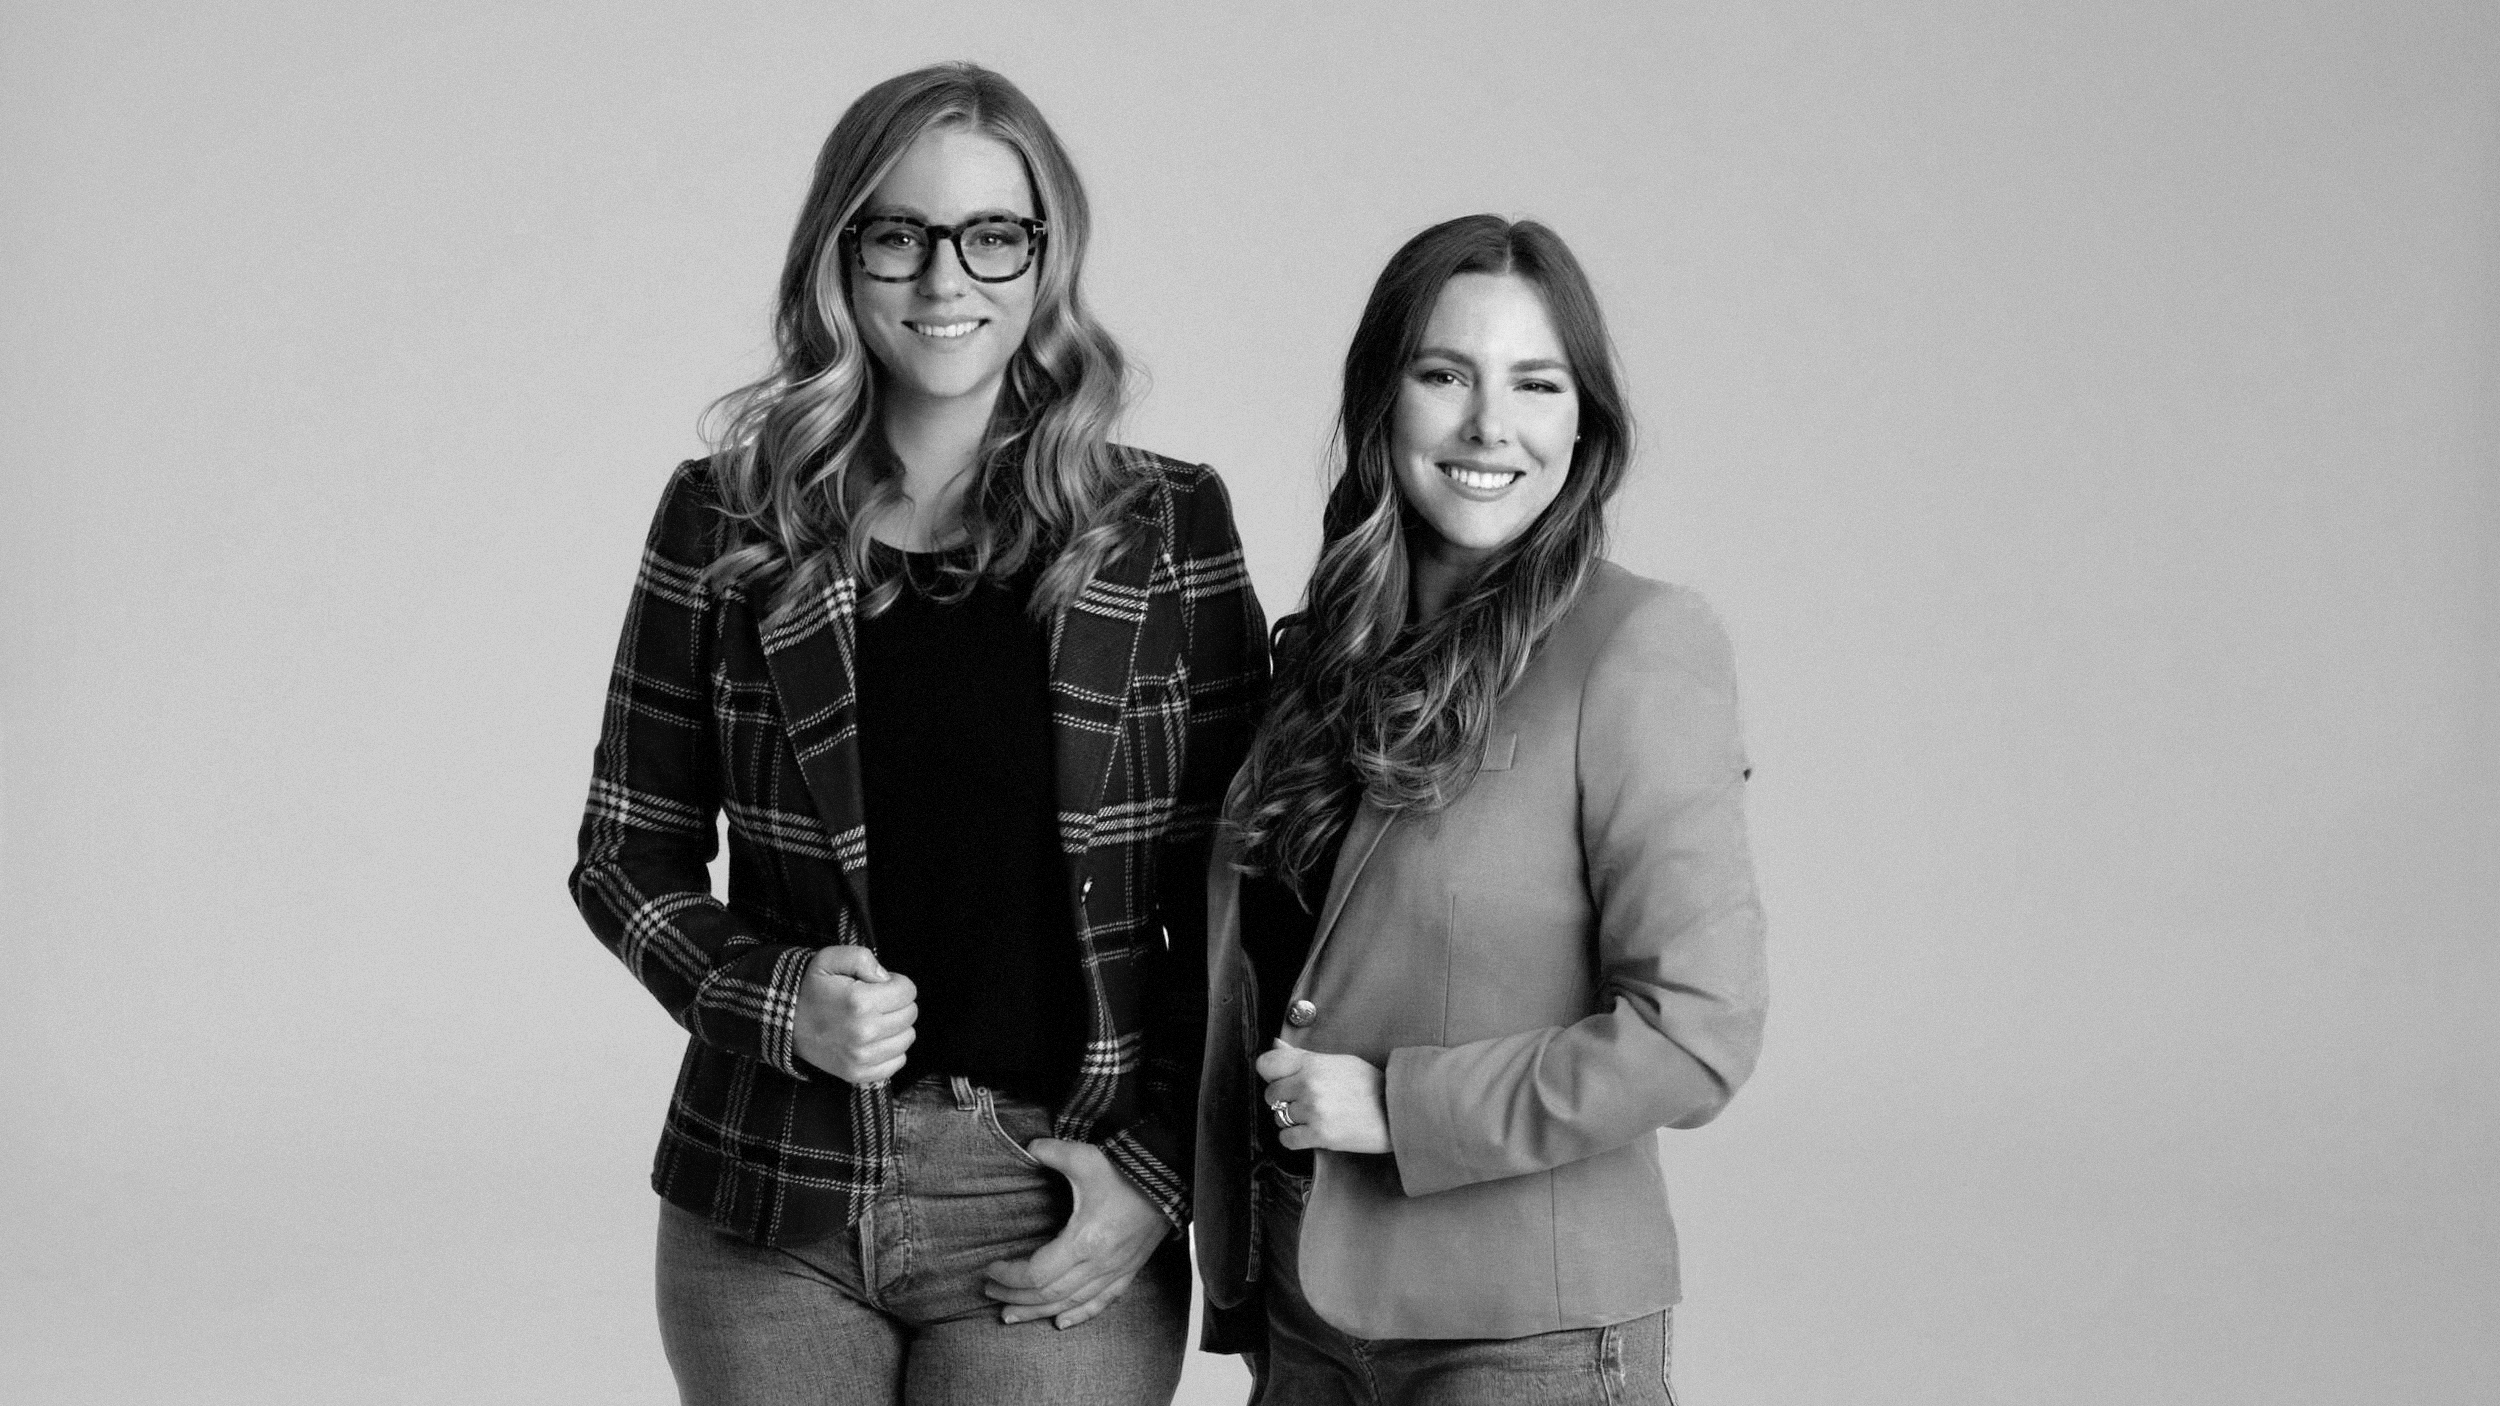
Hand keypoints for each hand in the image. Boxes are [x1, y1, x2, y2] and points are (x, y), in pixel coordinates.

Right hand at [793, 945, 915, 1085]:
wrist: (785, 1023)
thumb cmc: (810, 988)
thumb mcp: (829, 959)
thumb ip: (862, 957)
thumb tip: (886, 977)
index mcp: (860, 1002)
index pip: (908, 991)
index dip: (896, 983)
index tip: (879, 986)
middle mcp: (864, 1032)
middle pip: (910, 1014)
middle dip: (898, 1003)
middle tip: (875, 1002)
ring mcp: (862, 1057)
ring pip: (907, 1037)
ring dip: (896, 1027)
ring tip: (874, 1020)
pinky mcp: (859, 1074)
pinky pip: (898, 1061)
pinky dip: (891, 1050)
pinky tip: (874, 1040)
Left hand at [981, 1139, 1168, 1328]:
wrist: (1172, 1177)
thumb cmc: (1128, 1169)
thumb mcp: (1086, 1157)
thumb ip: (1051, 1152)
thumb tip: (1029, 1148)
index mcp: (1085, 1239)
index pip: (1037, 1274)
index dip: (1010, 1276)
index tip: (990, 1268)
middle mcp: (1100, 1263)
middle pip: (1049, 1295)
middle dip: (1015, 1297)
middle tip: (990, 1293)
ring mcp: (1116, 1270)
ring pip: (1071, 1304)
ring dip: (1038, 1312)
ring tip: (1011, 1315)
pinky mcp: (1129, 1270)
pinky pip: (1102, 1302)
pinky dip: (1079, 1315)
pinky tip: (1061, 1323)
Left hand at [1256, 1039, 1389, 1153]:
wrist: (1397, 1111)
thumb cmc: (1370, 1085)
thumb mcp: (1338, 1061)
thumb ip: (1303, 1056)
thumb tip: (1275, 1043)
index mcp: (1312, 1063)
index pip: (1267, 1064)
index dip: (1271, 1075)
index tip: (1282, 1080)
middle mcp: (1309, 1084)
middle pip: (1270, 1095)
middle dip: (1283, 1100)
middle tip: (1304, 1103)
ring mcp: (1313, 1110)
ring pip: (1278, 1118)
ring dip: (1292, 1121)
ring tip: (1314, 1117)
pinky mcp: (1319, 1135)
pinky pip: (1286, 1139)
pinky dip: (1295, 1138)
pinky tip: (1311, 1133)